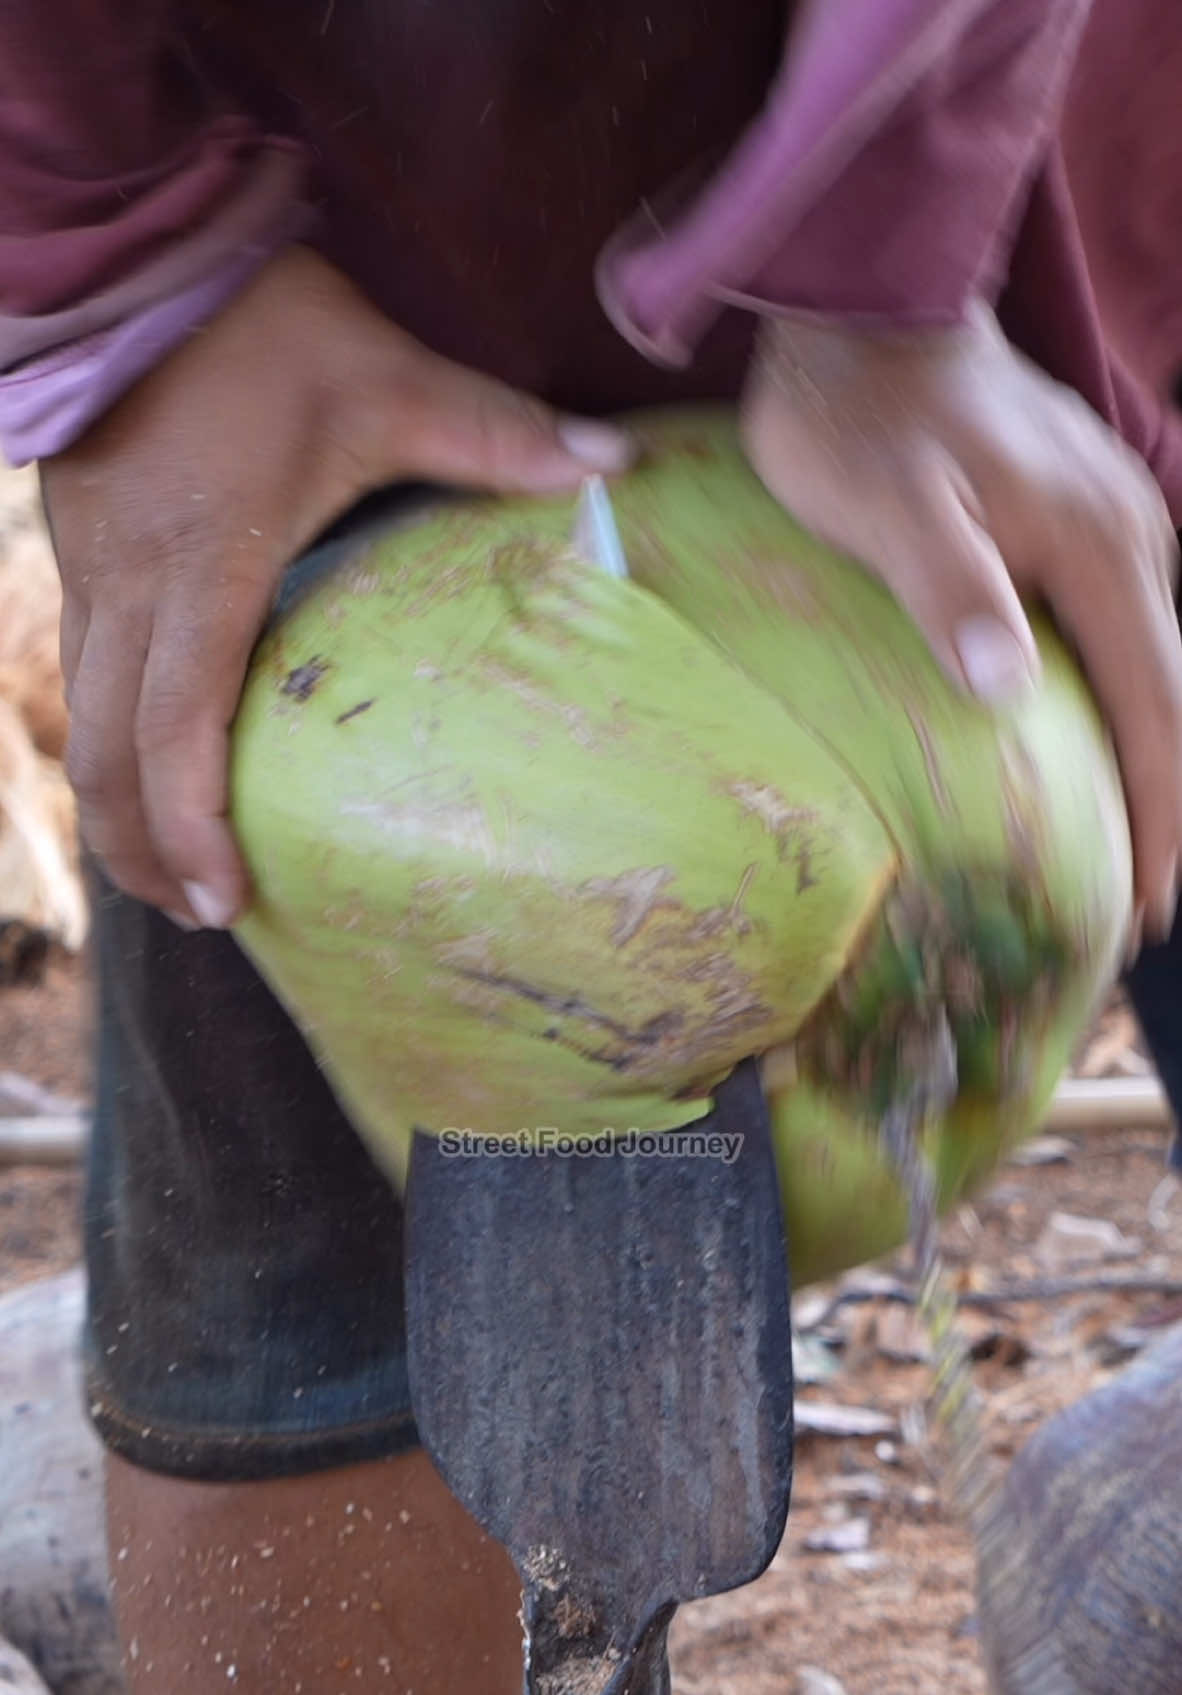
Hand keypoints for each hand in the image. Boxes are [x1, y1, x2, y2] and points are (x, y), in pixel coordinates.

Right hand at [41, 247, 631, 928]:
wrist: (142, 260)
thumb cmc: (264, 329)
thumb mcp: (387, 380)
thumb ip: (497, 433)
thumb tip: (616, 467)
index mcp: (205, 565)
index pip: (175, 728)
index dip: (191, 826)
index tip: (228, 897)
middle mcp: (130, 587)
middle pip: (108, 755)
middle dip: (147, 849)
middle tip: (210, 914)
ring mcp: (91, 573)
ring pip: (80, 725)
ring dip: (117, 809)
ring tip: (168, 873)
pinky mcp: (80, 555)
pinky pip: (80, 678)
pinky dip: (108, 745)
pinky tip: (142, 771)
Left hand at [740, 302, 1181, 939]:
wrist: (863, 312)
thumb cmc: (863, 419)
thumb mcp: (892, 508)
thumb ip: (951, 590)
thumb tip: (1009, 691)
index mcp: (1100, 546)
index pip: (1156, 704)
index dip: (1160, 809)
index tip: (1153, 903)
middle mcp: (1131, 534)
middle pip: (1172, 690)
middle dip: (1167, 796)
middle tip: (1146, 897)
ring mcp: (1111, 517)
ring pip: (1154, 656)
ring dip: (1150, 746)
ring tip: (1129, 831)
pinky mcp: (1079, 511)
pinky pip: (1122, 621)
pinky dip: (1123, 690)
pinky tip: (1095, 727)